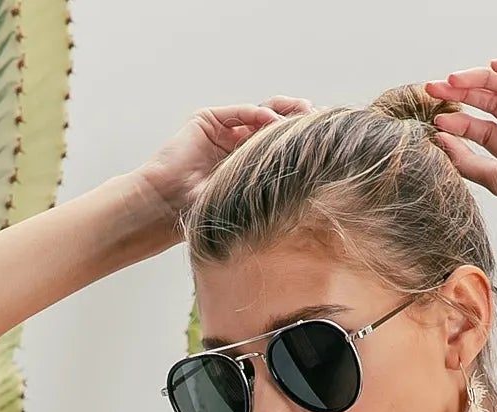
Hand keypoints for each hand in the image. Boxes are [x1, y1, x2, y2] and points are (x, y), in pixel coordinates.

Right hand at [134, 97, 317, 226]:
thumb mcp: (248, 202)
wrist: (167, 208)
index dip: (301, 140)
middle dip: (297, 119)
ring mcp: (222, 131)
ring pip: (259, 114)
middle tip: (321, 118)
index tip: (329, 140)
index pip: (280, 146)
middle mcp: (236, 145)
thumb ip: (273, 190)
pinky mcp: (208, 120)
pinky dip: (257, 113)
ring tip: (304, 112)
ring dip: (283, 110)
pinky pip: (238, 112)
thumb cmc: (205, 215)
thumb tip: (316, 194)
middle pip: (273, 125)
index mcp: (248, 166)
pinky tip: (273, 120)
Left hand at [423, 57, 496, 220]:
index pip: (483, 133)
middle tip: (435, 89)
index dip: (459, 124)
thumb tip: (440, 140)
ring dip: (481, 80)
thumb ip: (467, 162)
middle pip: (492, 107)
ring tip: (454, 79)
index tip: (437, 119)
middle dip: (463, 96)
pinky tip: (494, 67)